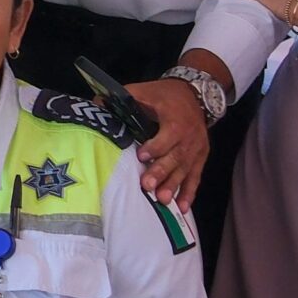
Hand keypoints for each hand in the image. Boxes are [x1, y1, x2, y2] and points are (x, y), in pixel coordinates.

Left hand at [123, 76, 211, 209]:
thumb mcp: (145, 90)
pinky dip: (190, 193)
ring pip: (185, 170)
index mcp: (176, 120)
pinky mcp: (200, 158)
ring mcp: (196, 150)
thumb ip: (124, 98)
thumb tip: (96, 105)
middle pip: (176, 157)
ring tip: (162, 200)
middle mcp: (189, 137)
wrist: (195, 94)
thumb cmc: (164, 95)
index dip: (155, 146)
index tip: (141, 156)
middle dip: (161, 172)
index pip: (167, 136)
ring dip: (174, 186)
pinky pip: (195, 177)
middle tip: (147, 186)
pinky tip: (182, 207)